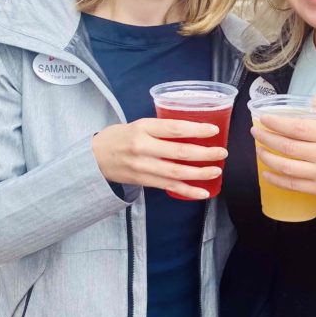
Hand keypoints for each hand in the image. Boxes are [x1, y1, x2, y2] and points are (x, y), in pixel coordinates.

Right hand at [92, 118, 226, 199]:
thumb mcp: (138, 124)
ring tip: (217, 170)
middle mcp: (143, 147)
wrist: (94, 158)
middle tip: (222, 153)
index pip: (175, 128)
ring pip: (176, 172)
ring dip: (200, 173)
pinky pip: (169, 187)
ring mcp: (143, 166)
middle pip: (179, 152)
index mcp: (143, 127)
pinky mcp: (143, 181)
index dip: (197, 130)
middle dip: (204, 154)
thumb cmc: (119, 137)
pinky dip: (188, 191)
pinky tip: (203, 192)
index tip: (214, 131)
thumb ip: (161, 128)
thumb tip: (192, 130)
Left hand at [252, 108, 315, 203]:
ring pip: (287, 167)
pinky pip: (293, 185)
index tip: (264, 118)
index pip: (298, 127)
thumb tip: (311, 98)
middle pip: (288, 146)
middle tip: (256, 132)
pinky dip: (276, 180)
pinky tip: (267, 173)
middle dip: (266, 138)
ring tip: (259, 150)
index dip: (277, 123)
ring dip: (268, 158)